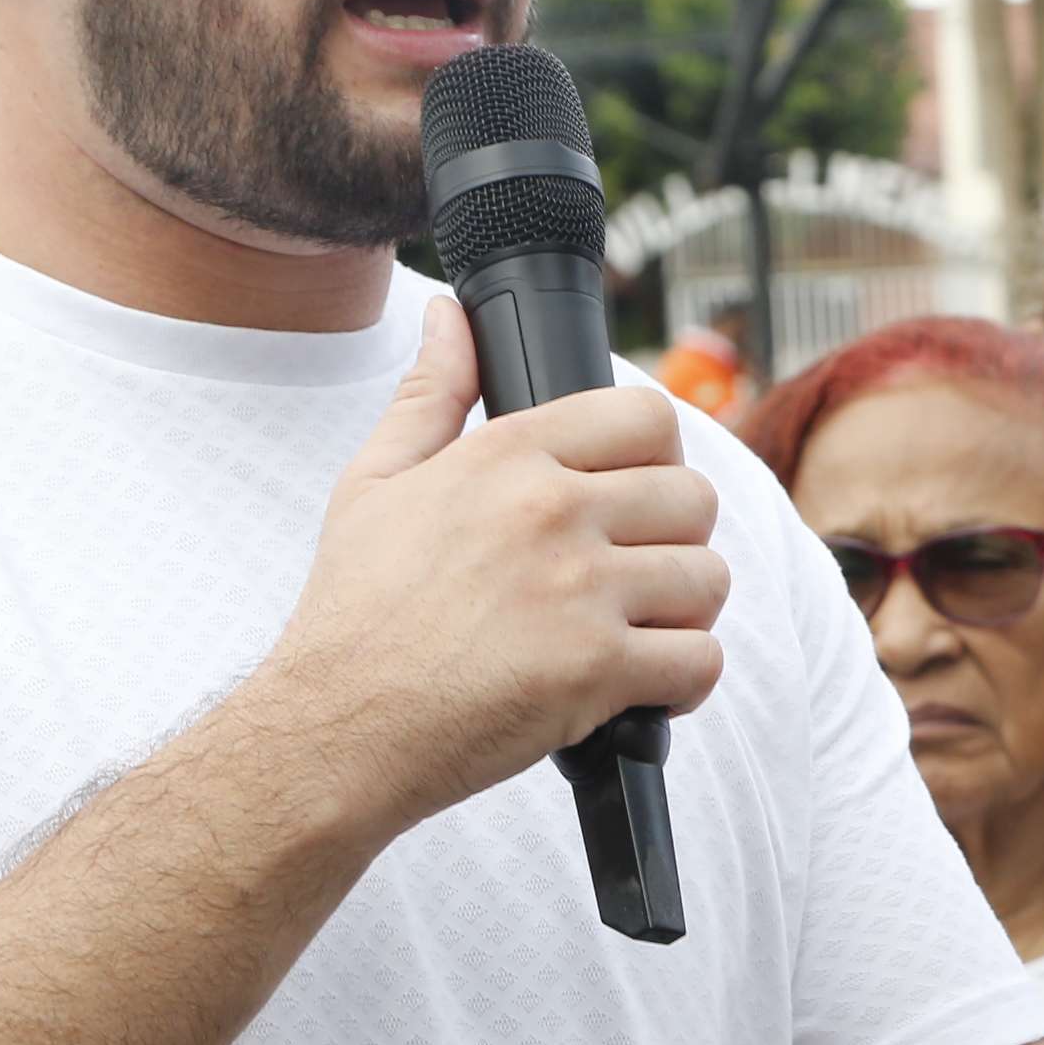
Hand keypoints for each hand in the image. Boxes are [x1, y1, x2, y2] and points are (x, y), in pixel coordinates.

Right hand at [250, 297, 727, 833]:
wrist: (334, 728)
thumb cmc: (354, 612)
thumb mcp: (374, 482)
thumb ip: (430, 392)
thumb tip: (448, 316)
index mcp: (508, 456)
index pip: (647, 415)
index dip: (655, 456)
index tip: (632, 494)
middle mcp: (553, 511)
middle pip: (694, 496)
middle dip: (675, 537)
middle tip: (633, 572)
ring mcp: (580, 591)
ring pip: (709, 577)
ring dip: (684, 610)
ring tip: (636, 629)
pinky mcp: (597, 671)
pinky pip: (701, 659)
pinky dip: (685, 680)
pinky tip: (642, 686)